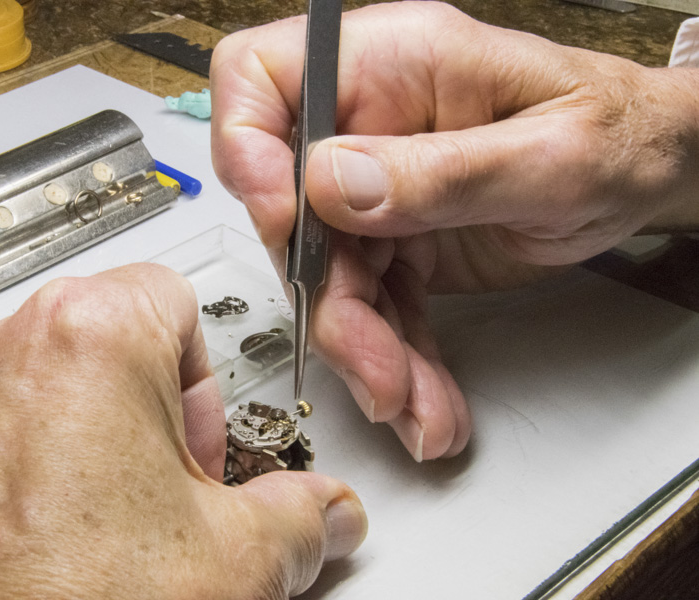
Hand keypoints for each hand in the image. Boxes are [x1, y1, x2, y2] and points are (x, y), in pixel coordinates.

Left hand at [0, 264, 366, 598]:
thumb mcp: (234, 561)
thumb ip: (298, 512)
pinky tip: (49, 531)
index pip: (169, 297)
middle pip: (102, 333)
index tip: (195, 442)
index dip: (200, 377)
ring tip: (103, 518)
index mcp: (84, 336)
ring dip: (81, 429)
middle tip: (161, 489)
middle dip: (145, 406)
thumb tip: (324, 510)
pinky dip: (18, 457)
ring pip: (38, 372)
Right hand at [210, 1, 698, 459]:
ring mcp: (380, 186)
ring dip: (365, 351)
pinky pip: (376, 305)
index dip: (248, 147)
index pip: (264, 78)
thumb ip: (440, 171)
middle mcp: (370, 124)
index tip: (286, 221)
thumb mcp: (548, 154)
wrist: (652, 172)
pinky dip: (395, 358)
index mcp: (395, 65)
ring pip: (332, 277)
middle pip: (293, 211)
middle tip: (374, 368)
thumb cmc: (620, 134)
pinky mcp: (398, 240)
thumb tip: (329, 184)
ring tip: (413, 405)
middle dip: (330, 301)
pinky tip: (423, 399)